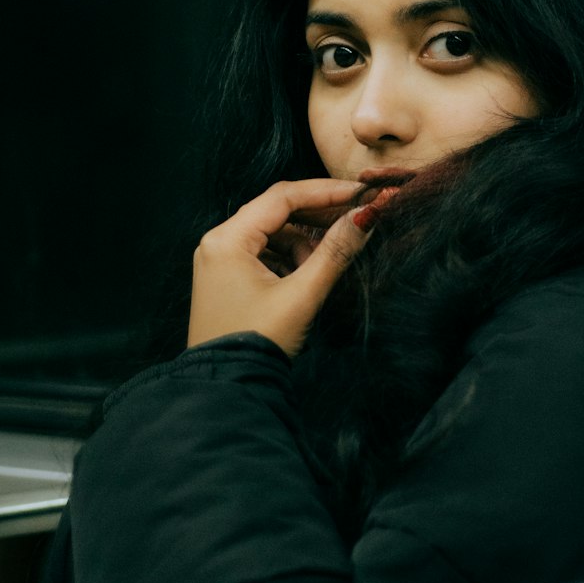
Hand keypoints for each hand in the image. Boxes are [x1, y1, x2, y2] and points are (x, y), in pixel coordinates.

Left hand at [188, 178, 371, 357]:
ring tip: (328, 259)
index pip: (281, 197)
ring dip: (304, 240)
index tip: (359, 194)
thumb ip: (334, 251)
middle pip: (276, 211)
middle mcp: (218, 243)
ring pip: (273, 232)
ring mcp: (220, 260)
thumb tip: (365, 216)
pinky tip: (309, 273)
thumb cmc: (258, 342)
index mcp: (227, 240)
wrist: (227, 390)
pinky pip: (264, 252)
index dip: (324, 192)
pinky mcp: (227, 278)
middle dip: (317, 215)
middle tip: (355, 218)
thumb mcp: (301, 295)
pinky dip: (290, 257)